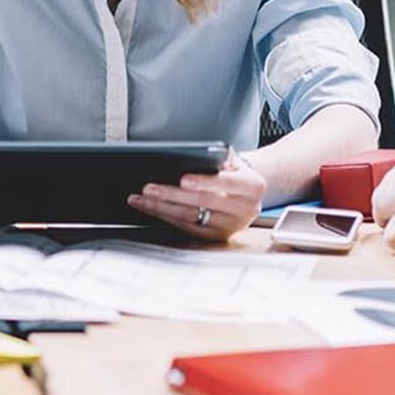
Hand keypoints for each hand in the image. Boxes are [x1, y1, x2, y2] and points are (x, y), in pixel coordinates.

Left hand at [127, 152, 265, 242]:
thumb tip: (189, 158)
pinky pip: (188, 229)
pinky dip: (167, 219)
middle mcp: (246, 209)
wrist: (248, 191)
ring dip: (162, 208)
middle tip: (149, 188)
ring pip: (192, 217)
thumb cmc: (234, 171)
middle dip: (172, 195)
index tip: (183, 179)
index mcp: (253, 185)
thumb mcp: (233, 160)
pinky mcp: (217, 236)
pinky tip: (152, 210)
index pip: (226, 183)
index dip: (203, 182)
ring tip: (142, 199)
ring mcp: (231, 226)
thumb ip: (217, 159)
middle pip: (203, 202)